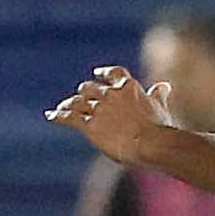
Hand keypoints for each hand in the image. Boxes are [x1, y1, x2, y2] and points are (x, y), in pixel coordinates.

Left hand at [48, 67, 166, 163]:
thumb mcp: (159, 107)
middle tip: (79, 96)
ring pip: (78, 102)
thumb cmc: (158, 127)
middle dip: (84, 92)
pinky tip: (50, 116)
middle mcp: (110, 94)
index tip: (97, 73)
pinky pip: (69, 117)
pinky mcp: (89, 125)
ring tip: (63, 106)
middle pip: (90, 88)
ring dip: (69, 103)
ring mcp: (98, 109)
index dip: (103, 73)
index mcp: (129, 87)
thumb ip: (158, 95)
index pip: (113, 73)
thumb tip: (165, 85)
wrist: (150, 142)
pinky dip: (58, 115)